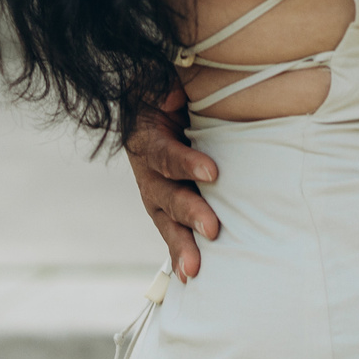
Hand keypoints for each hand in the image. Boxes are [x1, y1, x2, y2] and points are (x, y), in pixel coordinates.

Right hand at [126, 88, 221, 279]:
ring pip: (165, 221)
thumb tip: (174, 96)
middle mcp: (146, 170)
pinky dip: (178, 254)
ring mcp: (154, 192)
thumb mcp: (161, 78)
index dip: (185, 163)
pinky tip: (189, 280)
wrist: (159, 102)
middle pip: (165, 195)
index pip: (164, 154)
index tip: (213, 173)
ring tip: (194, 270)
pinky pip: (169, 232)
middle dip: (189, 213)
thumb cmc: (168, 88)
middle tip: (213, 228)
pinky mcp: (164, 207)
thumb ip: (165, 83)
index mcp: (145, 138)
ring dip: (181, 245)